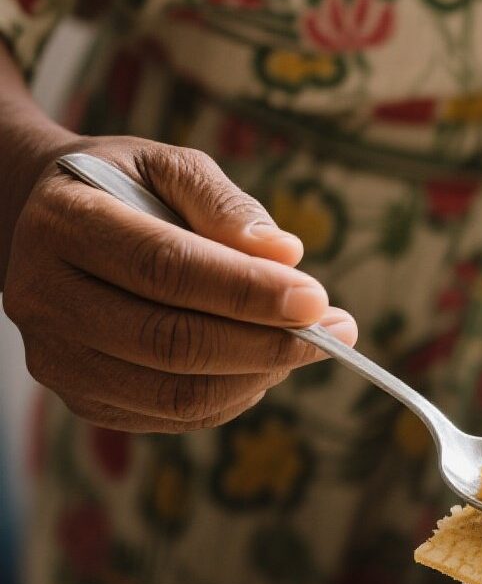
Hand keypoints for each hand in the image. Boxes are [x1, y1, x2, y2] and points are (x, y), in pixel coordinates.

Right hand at [2, 136, 356, 431]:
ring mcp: (58, 358)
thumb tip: (286, 253)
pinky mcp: (85, 401)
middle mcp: (44, 297)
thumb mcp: (170, 167)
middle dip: (268, 343)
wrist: (55, 227)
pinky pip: (177, 417)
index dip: (248, 291)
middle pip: (173, 342)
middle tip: (335, 331)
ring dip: (260, 376)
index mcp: (63, 223)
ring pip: (178, 394)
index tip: (317, 298)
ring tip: (307, 346)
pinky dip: (236, 397)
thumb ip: (225, 203)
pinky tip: (264, 365)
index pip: (166, 268)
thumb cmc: (130, 192)